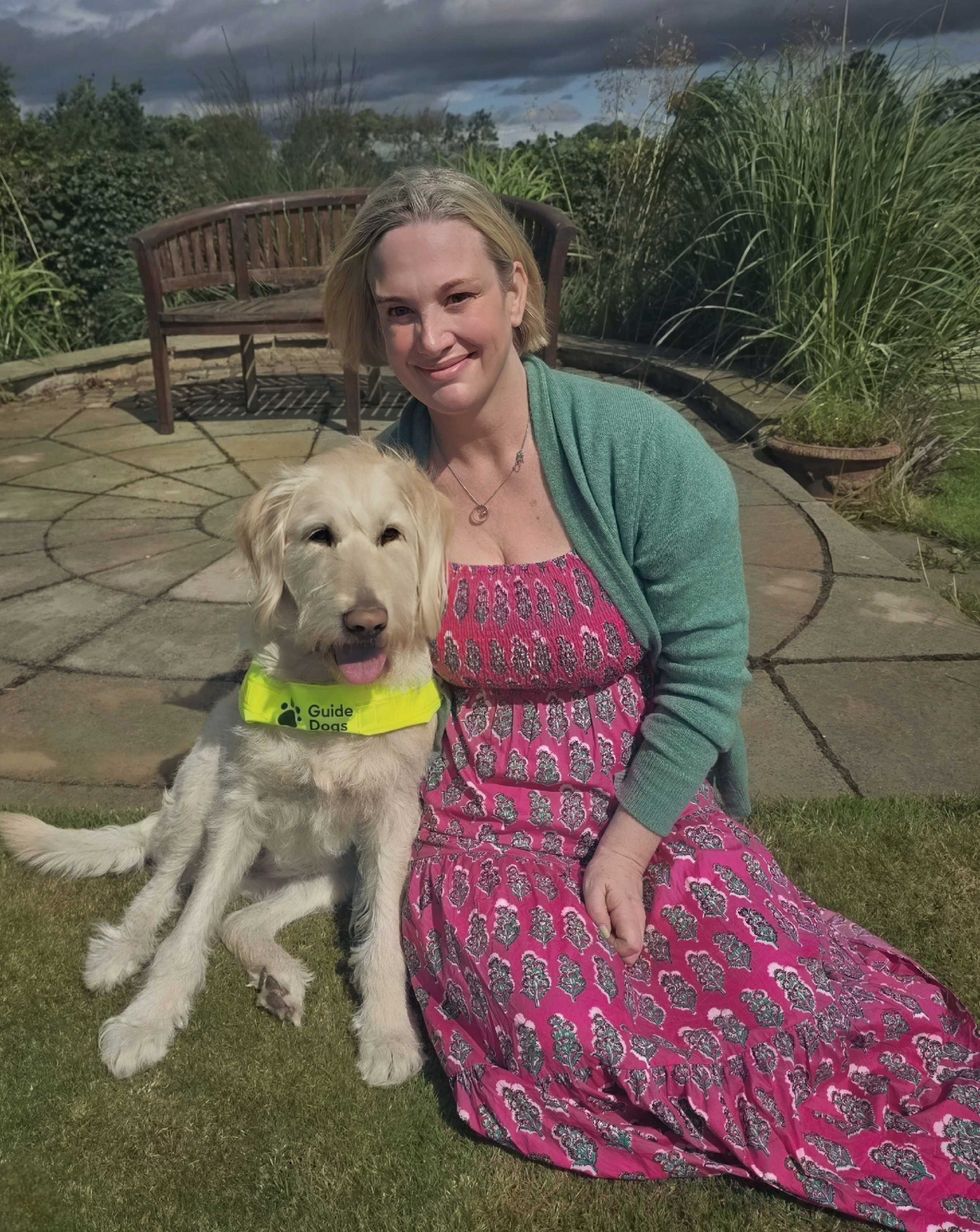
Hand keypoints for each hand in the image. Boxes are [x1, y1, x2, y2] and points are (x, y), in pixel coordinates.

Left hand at [582, 809, 660, 965]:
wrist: (622, 858)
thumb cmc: (604, 871)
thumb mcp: (593, 887)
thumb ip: (597, 911)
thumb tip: (603, 934)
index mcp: (628, 912)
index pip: (631, 945)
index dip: (615, 948)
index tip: (600, 936)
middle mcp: (638, 920)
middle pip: (635, 951)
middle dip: (617, 952)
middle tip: (600, 937)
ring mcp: (640, 920)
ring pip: (634, 947)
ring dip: (618, 947)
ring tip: (602, 933)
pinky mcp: (636, 920)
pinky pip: (632, 939)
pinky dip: (620, 941)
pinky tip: (608, 930)